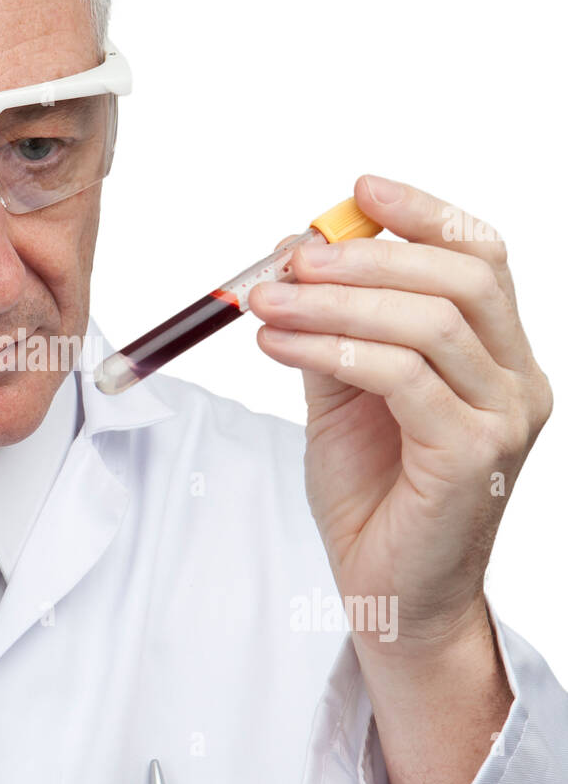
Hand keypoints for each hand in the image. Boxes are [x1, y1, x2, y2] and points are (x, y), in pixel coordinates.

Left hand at [248, 175, 552, 646]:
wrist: (388, 594)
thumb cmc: (373, 496)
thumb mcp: (346, 395)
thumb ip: (337, 329)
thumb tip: (299, 256)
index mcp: (498, 357)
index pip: (482, 259)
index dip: (423, 213)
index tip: (358, 189)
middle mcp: (518, 381)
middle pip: (462, 278)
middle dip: (369, 255)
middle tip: (291, 258)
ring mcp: (503, 420)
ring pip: (430, 322)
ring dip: (336, 301)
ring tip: (265, 300)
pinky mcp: (471, 457)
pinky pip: (403, 377)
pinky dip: (335, 349)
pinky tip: (279, 344)